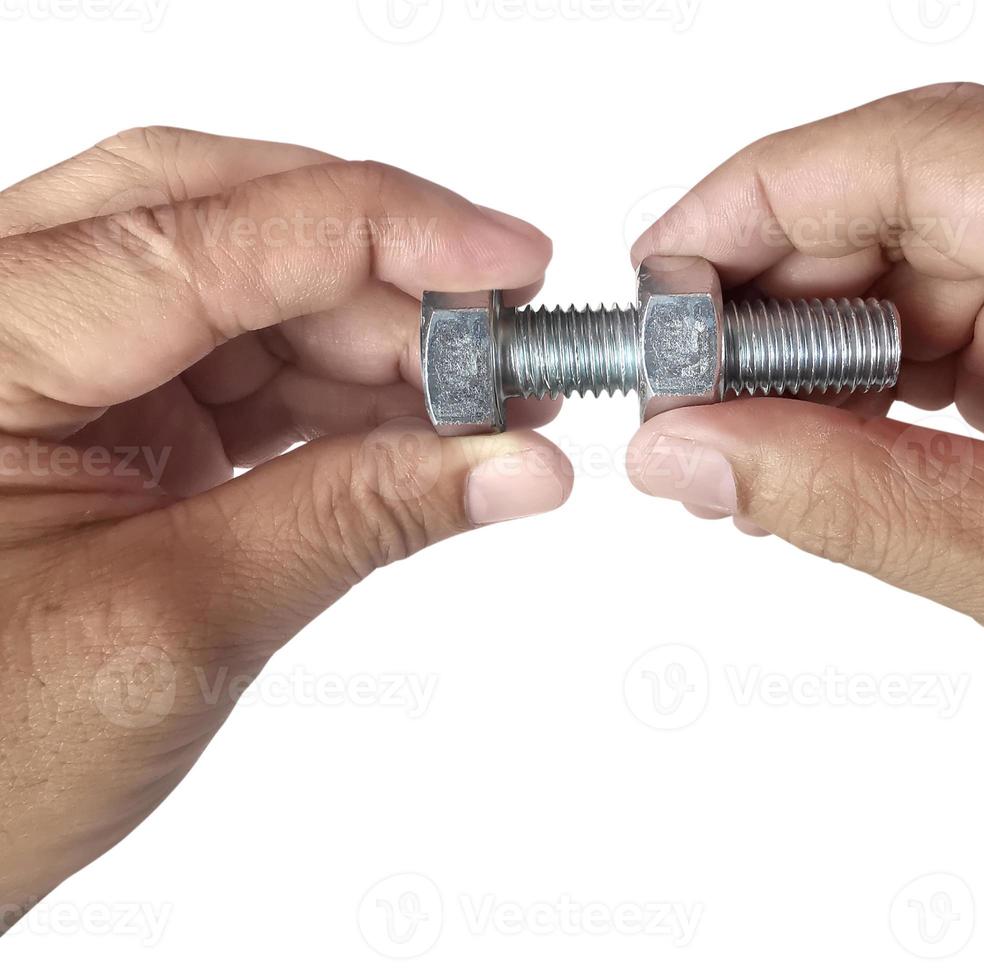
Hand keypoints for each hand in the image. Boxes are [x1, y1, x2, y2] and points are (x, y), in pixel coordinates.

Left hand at [0, 127, 572, 923]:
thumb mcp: (180, 625)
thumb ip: (356, 518)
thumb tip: (512, 462)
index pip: (205, 233)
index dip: (383, 233)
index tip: (512, 265)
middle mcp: (1, 318)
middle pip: (226, 219)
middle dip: (384, 274)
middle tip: (509, 333)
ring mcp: (55, 362)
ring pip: (248, 285)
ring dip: (377, 335)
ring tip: (489, 399)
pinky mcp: (104, 412)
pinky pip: (244, 360)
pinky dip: (342, 388)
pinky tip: (424, 426)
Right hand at [626, 84, 983, 763]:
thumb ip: (839, 501)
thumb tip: (682, 451)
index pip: (923, 148)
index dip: (759, 200)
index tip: (658, 276)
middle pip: (911, 192)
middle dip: (775, 288)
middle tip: (679, 388)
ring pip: (927, 252)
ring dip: (821, 340)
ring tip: (741, 433)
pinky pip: (969, 305)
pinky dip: (883, 368)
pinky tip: (825, 432)